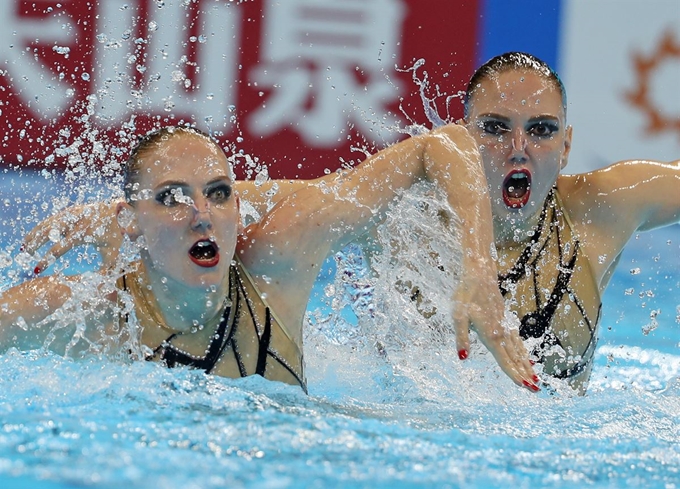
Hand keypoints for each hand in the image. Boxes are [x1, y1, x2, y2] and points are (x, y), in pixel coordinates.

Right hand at [22, 201, 121, 273]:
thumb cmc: (115, 235)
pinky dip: (40, 227)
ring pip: (48, 224)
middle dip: (36, 244)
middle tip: (26, 256)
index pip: (60, 248)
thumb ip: (105, 269)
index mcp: (85, 233)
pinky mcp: (70, 211)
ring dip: (34, 235)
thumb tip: (103, 287)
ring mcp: (72, 214)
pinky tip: (32, 236)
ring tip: (24, 247)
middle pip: (50, 232)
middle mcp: (76, 222)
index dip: (47, 259)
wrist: (121, 213)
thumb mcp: (112, 253)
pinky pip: (52, 219)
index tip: (37, 270)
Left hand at [453, 257, 538, 391]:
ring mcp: (506, 326)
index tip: (525, 387)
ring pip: (519, 350)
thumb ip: (461, 338)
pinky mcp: (506, 320)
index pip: (504, 359)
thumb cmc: (465, 296)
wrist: (479, 275)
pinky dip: (524, 352)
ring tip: (536, 380)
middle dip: (525, 374)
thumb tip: (463, 358)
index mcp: (491, 334)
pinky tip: (527, 357)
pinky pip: (518, 341)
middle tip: (536, 391)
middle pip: (515, 358)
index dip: (514, 374)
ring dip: (527, 365)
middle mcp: (502, 332)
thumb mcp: (458, 317)